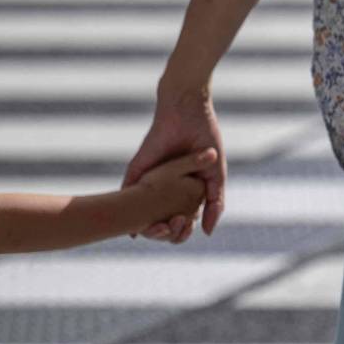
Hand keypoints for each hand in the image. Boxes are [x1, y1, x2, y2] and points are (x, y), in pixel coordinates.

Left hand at [124, 86, 223, 239]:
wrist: (187, 110)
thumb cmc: (204, 137)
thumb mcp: (215, 175)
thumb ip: (215, 203)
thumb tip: (207, 233)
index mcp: (184, 191)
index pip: (182, 220)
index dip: (183, 231)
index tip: (188, 229)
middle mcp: (165, 189)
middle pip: (163, 221)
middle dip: (167, 233)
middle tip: (175, 229)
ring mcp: (150, 181)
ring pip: (144, 213)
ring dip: (149, 228)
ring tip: (158, 230)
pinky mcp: (137, 170)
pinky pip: (127, 195)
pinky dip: (128, 213)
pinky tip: (129, 227)